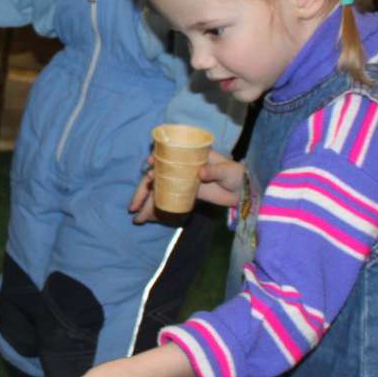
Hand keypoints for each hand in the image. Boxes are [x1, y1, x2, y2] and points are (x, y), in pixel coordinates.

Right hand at [128, 155, 243, 222]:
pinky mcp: (186, 195)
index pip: (167, 158)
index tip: (149, 166)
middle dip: (143, 192)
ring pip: (159, 192)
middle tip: (133, 207)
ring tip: (137, 218)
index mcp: (189, 158)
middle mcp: (181, 169)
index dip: (155, 161)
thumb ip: (214, 170)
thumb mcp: (227, 170)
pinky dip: (157, 209)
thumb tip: (200, 173)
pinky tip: (148, 218)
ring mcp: (182, 183)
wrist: (244, 189)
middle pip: (156, 179)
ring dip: (147, 204)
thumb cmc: (235, 173)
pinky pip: (168, 201)